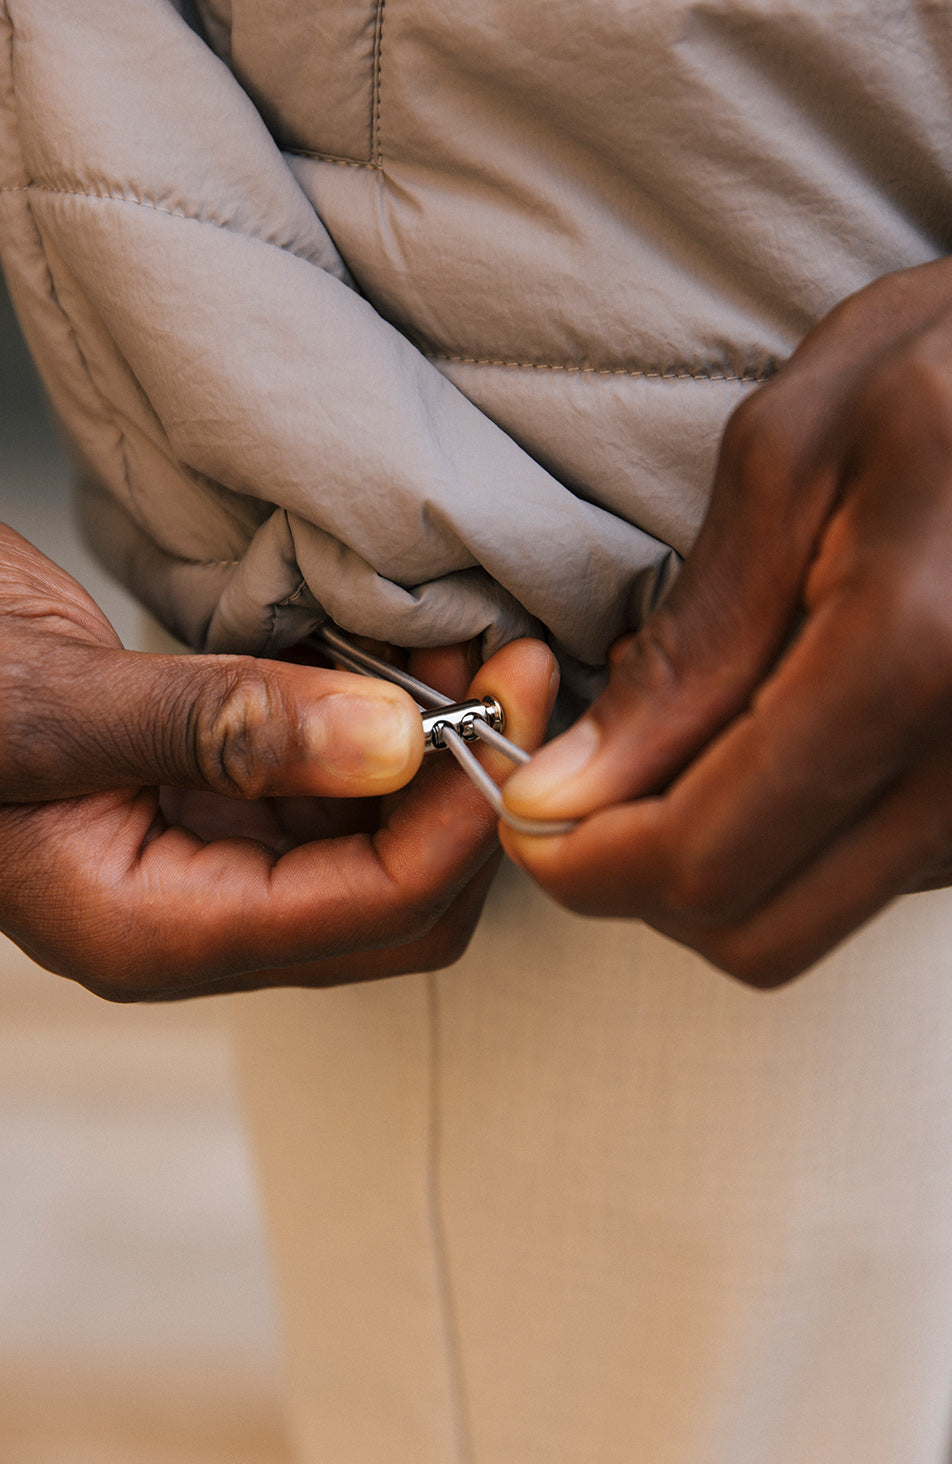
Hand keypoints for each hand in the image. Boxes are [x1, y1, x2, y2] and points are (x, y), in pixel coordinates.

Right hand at [0, 525, 554, 998]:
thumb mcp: (54, 705)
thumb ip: (221, 727)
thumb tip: (395, 744)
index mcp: (155, 931)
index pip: (371, 910)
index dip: (462, 814)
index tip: (516, 697)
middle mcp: (198, 914)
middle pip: (399, 900)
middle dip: (469, 793)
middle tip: (515, 667)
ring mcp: (211, 860)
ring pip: (379, 838)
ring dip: (439, 751)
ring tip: (468, 641)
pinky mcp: (216, 798)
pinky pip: (338, 785)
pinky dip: (386, 726)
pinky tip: (407, 650)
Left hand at [502, 257, 951, 984]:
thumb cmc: (948, 371)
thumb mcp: (788, 460)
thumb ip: (686, 645)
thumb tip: (575, 786)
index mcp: (914, 656)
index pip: (708, 855)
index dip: (584, 861)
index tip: (530, 813)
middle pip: (756, 929)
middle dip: (638, 879)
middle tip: (582, 785)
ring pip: (809, 918)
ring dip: (713, 856)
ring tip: (689, 726)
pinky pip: (865, 876)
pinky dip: (786, 835)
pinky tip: (768, 734)